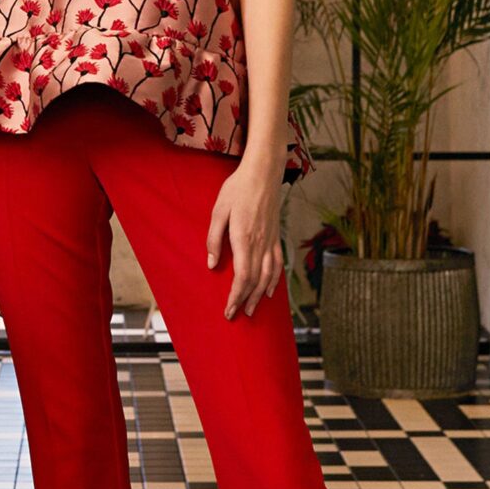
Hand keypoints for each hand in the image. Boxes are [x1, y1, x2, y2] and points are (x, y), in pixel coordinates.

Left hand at [206, 159, 284, 318]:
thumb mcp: (218, 211)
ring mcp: (271, 241)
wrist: (263, 173)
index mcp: (244, 238)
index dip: (236, 296)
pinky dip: (274, 280)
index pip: (242, 276)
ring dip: (258, 295)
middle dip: (245, 300)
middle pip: (255, 280)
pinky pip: (278, 264)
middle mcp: (260, 243)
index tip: (229, 310)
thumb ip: (214, 239)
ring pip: (268, 276)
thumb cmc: (237, 189)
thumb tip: (212, 265)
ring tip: (251, 310)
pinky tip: (269, 291)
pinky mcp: (276, 236)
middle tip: (236, 315)